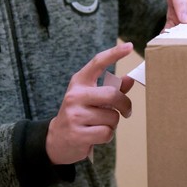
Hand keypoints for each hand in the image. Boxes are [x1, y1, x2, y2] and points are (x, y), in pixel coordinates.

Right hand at [46, 42, 134, 164]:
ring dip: (112, 123)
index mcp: (79, 82)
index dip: (114, 53)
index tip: (129, 46)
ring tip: (100, 124)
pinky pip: (106, 133)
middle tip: (126, 111)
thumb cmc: (80, 115)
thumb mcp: (91, 98)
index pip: (97, 62)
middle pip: (112, 95)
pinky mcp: (77, 134)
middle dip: (125, 105)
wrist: (57, 140)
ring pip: (112, 117)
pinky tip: (96, 135)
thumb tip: (130, 79)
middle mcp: (75, 96)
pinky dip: (107, 135)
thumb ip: (111, 89)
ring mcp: (75, 115)